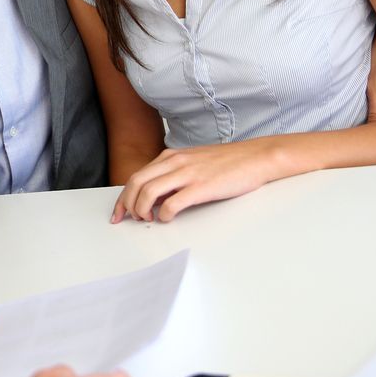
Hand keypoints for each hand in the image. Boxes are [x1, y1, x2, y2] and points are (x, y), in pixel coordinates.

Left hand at [112, 139, 282, 222]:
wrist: (256, 157)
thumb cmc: (227, 163)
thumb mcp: (193, 162)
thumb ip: (173, 174)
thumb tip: (155, 196)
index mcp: (171, 156)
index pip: (136, 176)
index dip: (123, 196)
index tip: (119, 212)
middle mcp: (175, 162)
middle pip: (136, 183)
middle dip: (126, 204)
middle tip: (128, 220)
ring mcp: (188, 174)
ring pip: (149, 193)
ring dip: (142, 210)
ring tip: (147, 220)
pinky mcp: (201, 187)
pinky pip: (172, 203)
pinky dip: (164, 215)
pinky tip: (167, 219)